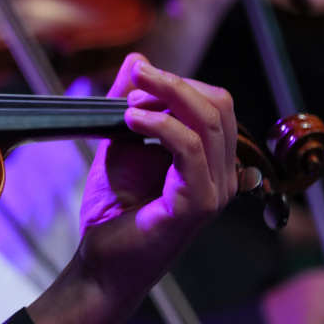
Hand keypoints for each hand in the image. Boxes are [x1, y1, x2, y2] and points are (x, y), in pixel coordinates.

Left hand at [28, 53, 236, 323]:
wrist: (100, 264)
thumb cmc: (112, 211)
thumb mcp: (119, 144)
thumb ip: (130, 104)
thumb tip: (138, 59)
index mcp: (210, 160)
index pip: (214, 103)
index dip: (176, 83)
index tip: (136, 78)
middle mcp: (222, 175)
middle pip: (220, 105)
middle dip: (175, 83)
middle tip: (136, 78)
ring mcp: (214, 191)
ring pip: (210, 122)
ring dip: (167, 97)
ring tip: (128, 100)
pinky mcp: (197, 205)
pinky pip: (192, 151)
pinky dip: (161, 125)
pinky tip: (132, 118)